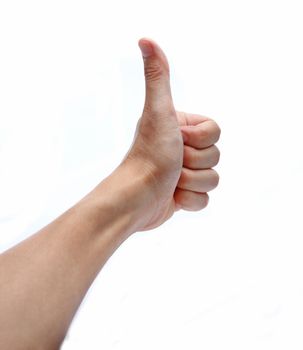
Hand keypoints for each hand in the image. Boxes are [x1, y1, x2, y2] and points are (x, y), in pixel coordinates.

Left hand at [120, 38, 220, 231]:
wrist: (137, 198)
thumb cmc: (148, 155)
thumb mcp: (159, 112)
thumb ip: (158, 77)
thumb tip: (145, 40)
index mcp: (181, 128)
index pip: (215, 131)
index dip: (199, 139)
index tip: (177, 141)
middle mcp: (183, 149)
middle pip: (215, 156)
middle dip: (195, 163)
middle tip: (172, 162)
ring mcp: (185, 173)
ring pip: (214, 179)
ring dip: (192, 182)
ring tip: (171, 180)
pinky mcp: (184, 195)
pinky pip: (205, 199)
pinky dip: (189, 201)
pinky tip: (173, 196)